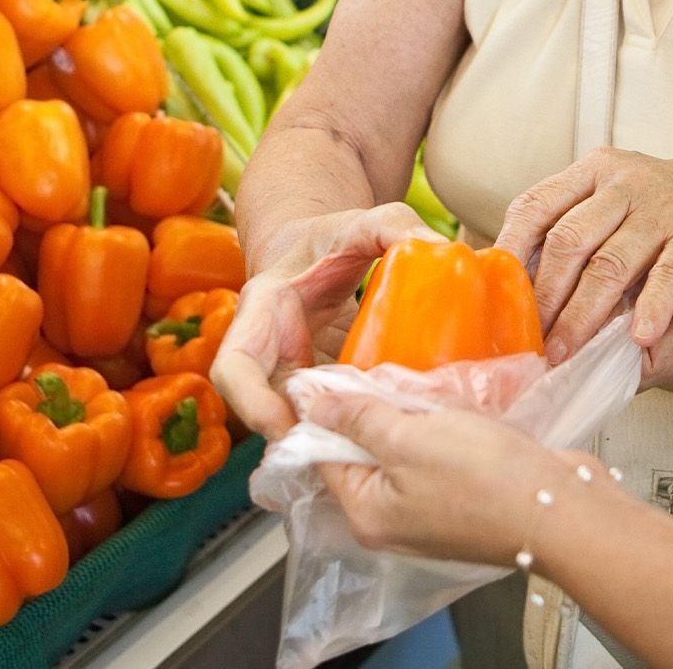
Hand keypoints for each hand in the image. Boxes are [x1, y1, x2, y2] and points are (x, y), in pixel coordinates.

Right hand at [210, 202, 443, 438]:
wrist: (320, 247)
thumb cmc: (331, 234)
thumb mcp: (362, 221)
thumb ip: (394, 224)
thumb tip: (438, 246)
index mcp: (263, 311)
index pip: (234, 367)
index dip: (251, 403)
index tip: (283, 423)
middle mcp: (270, 350)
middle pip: (265, 409)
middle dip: (300, 436)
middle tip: (344, 452)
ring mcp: (295, 371)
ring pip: (303, 417)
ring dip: (333, 436)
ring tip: (374, 449)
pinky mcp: (322, 382)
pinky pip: (334, 411)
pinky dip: (359, 424)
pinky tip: (394, 429)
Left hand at [311, 391, 574, 566]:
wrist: (559, 508)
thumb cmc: (484, 479)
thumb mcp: (408, 438)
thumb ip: (358, 419)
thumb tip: (311, 406)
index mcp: (367, 515)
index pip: (324, 457)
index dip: (322, 413)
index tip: (325, 374)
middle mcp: (393, 522)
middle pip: (363, 455)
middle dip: (371, 413)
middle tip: (380, 375)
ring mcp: (431, 514)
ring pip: (402, 454)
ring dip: (408, 420)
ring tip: (418, 389)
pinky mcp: (464, 501)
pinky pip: (435, 459)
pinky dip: (438, 432)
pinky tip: (449, 409)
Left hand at [495, 150, 672, 361]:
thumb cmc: (665, 209)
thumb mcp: (615, 200)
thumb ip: (573, 226)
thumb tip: (514, 281)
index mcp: (594, 171)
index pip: (535, 205)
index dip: (511, 250)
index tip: (495, 294)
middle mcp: (624, 183)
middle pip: (569, 241)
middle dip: (544, 297)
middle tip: (529, 339)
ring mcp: (663, 205)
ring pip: (611, 264)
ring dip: (584, 315)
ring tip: (566, 352)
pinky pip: (669, 274)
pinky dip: (652, 308)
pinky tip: (639, 337)